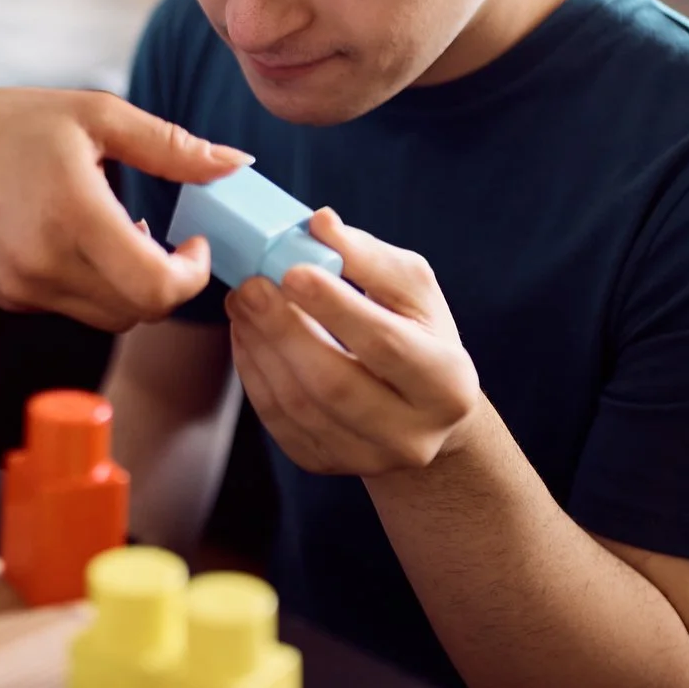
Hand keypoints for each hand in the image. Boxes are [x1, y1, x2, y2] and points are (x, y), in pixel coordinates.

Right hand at [0, 74, 248, 330]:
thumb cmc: (4, 122)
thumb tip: (237, 164)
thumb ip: (171, 146)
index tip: (198, 242)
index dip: (194, 274)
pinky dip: (94, 284)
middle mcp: (47, 265)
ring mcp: (23, 289)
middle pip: (140, 312)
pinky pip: (72, 308)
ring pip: (110, 317)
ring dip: (133, 286)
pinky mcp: (7, 297)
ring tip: (123, 233)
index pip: (157, 288)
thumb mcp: (94, 115)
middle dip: (169, 282)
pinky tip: (80, 239)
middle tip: (170, 239)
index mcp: (75, 217)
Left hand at [224, 210, 489, 475]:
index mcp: (447, 384)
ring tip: (241, 303)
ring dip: (260, 349)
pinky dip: (254, 375)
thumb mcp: (413, 290)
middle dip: (283, 331)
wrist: (420, 409)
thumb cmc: (417, 333)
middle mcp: (412, 435)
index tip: (292, 270)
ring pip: (299, 407)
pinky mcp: (326, 464)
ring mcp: (367, 458)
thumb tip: (321, 223)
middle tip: (249, 285)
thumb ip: (369, 257)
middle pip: (335, 385)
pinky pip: (279, 422)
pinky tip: (245, 336)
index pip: (386, 345)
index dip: (336, 308)